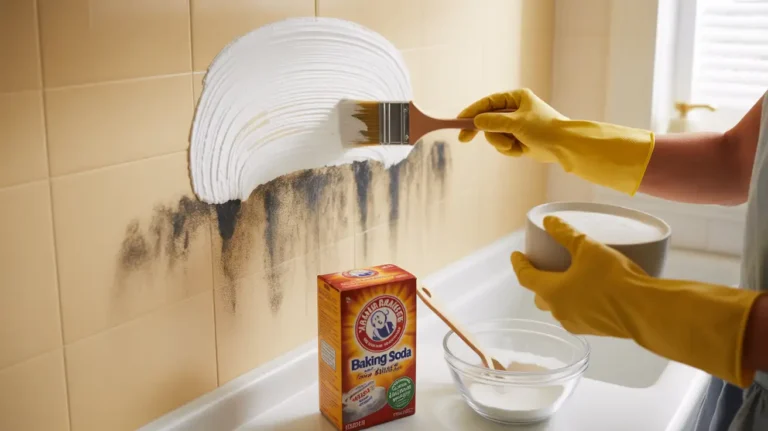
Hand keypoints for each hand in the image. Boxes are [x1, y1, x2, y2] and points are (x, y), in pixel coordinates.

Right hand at [457, 88, 654, 194]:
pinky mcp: (520, 140)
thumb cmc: (546, 130)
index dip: (472, 111)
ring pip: (495, 135)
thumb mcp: (517, 123)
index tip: (459, 121)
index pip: (488, 102)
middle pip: (488, 120)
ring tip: (514, 147)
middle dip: (487, 132)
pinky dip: (509, 150)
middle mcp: (516, 109)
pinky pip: (503, 145)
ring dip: (501, 143)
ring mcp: (517, 126)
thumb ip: (494, 121)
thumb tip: (476, 121)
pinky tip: (521, 151)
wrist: (566, 148)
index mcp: (517, 98)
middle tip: (464, 139)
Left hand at [511, 215, 761, 387]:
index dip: (519, 264)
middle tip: (543, 267)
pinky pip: (578, 315)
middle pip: (540, 296)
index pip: (526, 277)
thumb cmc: (613, 278)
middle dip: (538, 282)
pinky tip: (589, 295)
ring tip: (567, 279)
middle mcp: (560, 312)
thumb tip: (549, 221)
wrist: (645, 311)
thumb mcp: (587, 248)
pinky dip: (577, 303)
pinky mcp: (596, 330)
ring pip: (559, 308)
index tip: (516, 255)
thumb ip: (565, 234)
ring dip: (559, 295)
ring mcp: (577, 324)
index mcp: (551, 292)